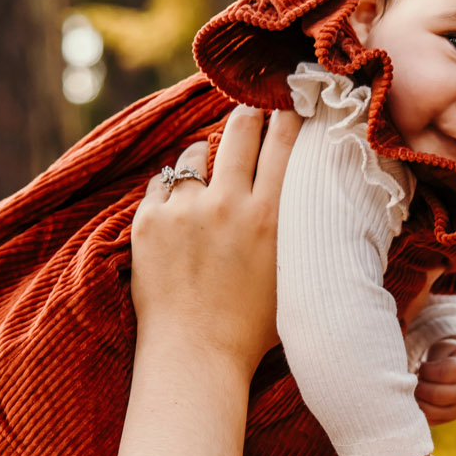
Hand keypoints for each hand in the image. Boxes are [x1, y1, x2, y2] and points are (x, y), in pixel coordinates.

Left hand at [130, 106, 299, 368]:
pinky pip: (162, 183)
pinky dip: (172, 189)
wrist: (194, 355)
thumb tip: (307, 197)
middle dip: (248, 113)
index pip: (283, 143)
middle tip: (252, 108)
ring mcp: (184, 209)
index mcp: (269, 217)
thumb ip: (293, 231)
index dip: (287, 114)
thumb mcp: (291, 275)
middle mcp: (227, 204)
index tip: (289, 100)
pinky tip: (179, 207)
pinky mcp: (148, 220)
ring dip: (204, 157)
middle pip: (240, 129)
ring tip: (207, 174)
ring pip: (195, 152)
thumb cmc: (251, 329)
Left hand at [415, 342, 455, 424]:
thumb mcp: (444, 351)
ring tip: (414, 391)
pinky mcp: (453, 416)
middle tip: (413, 381)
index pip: (442, 373)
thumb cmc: (449, 357)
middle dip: (419, 388)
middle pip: (437, 395)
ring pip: (433, 411)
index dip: (425, 370)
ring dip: (417, 401)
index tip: (421, 366)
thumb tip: (407, 377)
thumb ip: (430, 363)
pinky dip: (419, 411)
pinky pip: (432, 420)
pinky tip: (416, 400)